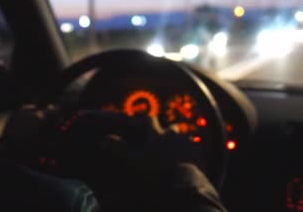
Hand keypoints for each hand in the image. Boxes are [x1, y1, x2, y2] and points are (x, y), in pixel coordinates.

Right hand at [90, 116, 208, 209]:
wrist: (185, 186)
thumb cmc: (157, 171)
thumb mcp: (132, 160)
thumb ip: (118, 148)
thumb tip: (104, 139)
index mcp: (157, 135)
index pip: (149, 121)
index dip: (143, 120)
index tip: (140, 121)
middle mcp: (175, 137)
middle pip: (171, 129)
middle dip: (166, 132)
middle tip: (161, 138)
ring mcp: (190, 148)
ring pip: (185, 140)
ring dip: (180, 144)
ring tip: (174, 153)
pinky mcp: (202, 160)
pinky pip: (196, 155)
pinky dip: (191, 157)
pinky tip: (187, 165)